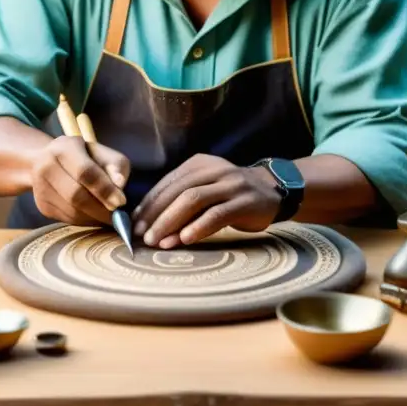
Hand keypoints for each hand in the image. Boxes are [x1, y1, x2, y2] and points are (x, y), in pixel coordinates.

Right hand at [28, 135, 129, 224]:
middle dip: (101, 209)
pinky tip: (95, 214)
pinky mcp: (42, 205)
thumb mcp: (103, 153)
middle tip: (118, 216)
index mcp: (64, 148)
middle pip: (76, 195)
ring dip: (95, 217)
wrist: (49, 162)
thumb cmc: (85, 156)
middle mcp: (47, 166)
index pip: (85, 172)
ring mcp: (41, 188)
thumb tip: (120, 184)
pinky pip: (68, 219)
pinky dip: (86, 220)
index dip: (104, 189)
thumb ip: (115, 165)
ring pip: (72, 211)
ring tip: (109, 215)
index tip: (121, 202)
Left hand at [132, 154, 281, 248]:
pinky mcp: (244, 202)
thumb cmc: (231, 195)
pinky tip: (184, 239)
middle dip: (155, 215)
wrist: (273, 191)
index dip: (148, 204)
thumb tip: (150, 224)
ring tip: (158, 241)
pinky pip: (216, 214)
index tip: (133, 224)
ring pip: (193, 200)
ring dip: (171, 222)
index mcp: (199, 164)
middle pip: (177, 191)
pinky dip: (198, 227)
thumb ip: (183, 199)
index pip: (167, 183)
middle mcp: (214, 170)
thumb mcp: (207, 188)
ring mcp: (231, 184)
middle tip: (141, 236)